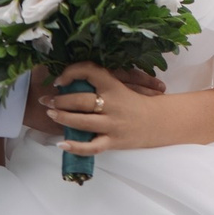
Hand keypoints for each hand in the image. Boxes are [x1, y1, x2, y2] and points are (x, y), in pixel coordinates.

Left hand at [43, 62, 213, 153]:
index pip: (90, 71)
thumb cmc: (150, 101)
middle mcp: (113, 104)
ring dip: (61, 117)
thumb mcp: (133, 84)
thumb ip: (113, 78)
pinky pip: (91, 146)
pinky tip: (60, 144)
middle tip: (44, 98)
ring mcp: (113, 125)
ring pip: (80, 122)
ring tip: (50, 114)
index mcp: (118, 86)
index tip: (58, 76)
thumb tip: (88, 68)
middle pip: (79, 100)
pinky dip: (74, 146)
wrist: (169, 123)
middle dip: (58, 99)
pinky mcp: (115, 143)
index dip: (71, 72)